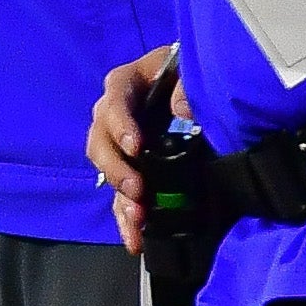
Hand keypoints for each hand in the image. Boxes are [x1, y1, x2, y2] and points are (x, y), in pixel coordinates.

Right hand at [85, 44, 183, 254]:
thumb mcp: (192, 67)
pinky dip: (126, 217)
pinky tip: (135, 239)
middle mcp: (115, 115)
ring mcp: (121, 145)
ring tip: (138, 218)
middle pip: (99, 141)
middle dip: (116, 168)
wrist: (205, 87)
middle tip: (136, 188)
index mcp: (127, 84)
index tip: (136, 146)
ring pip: (106, 172)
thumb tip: (183, 111)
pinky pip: (120, 194)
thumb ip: (188, 84)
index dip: (120, 124)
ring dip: (120, 197)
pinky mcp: (132, 168)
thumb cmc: (194, 71)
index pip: (114, 101)